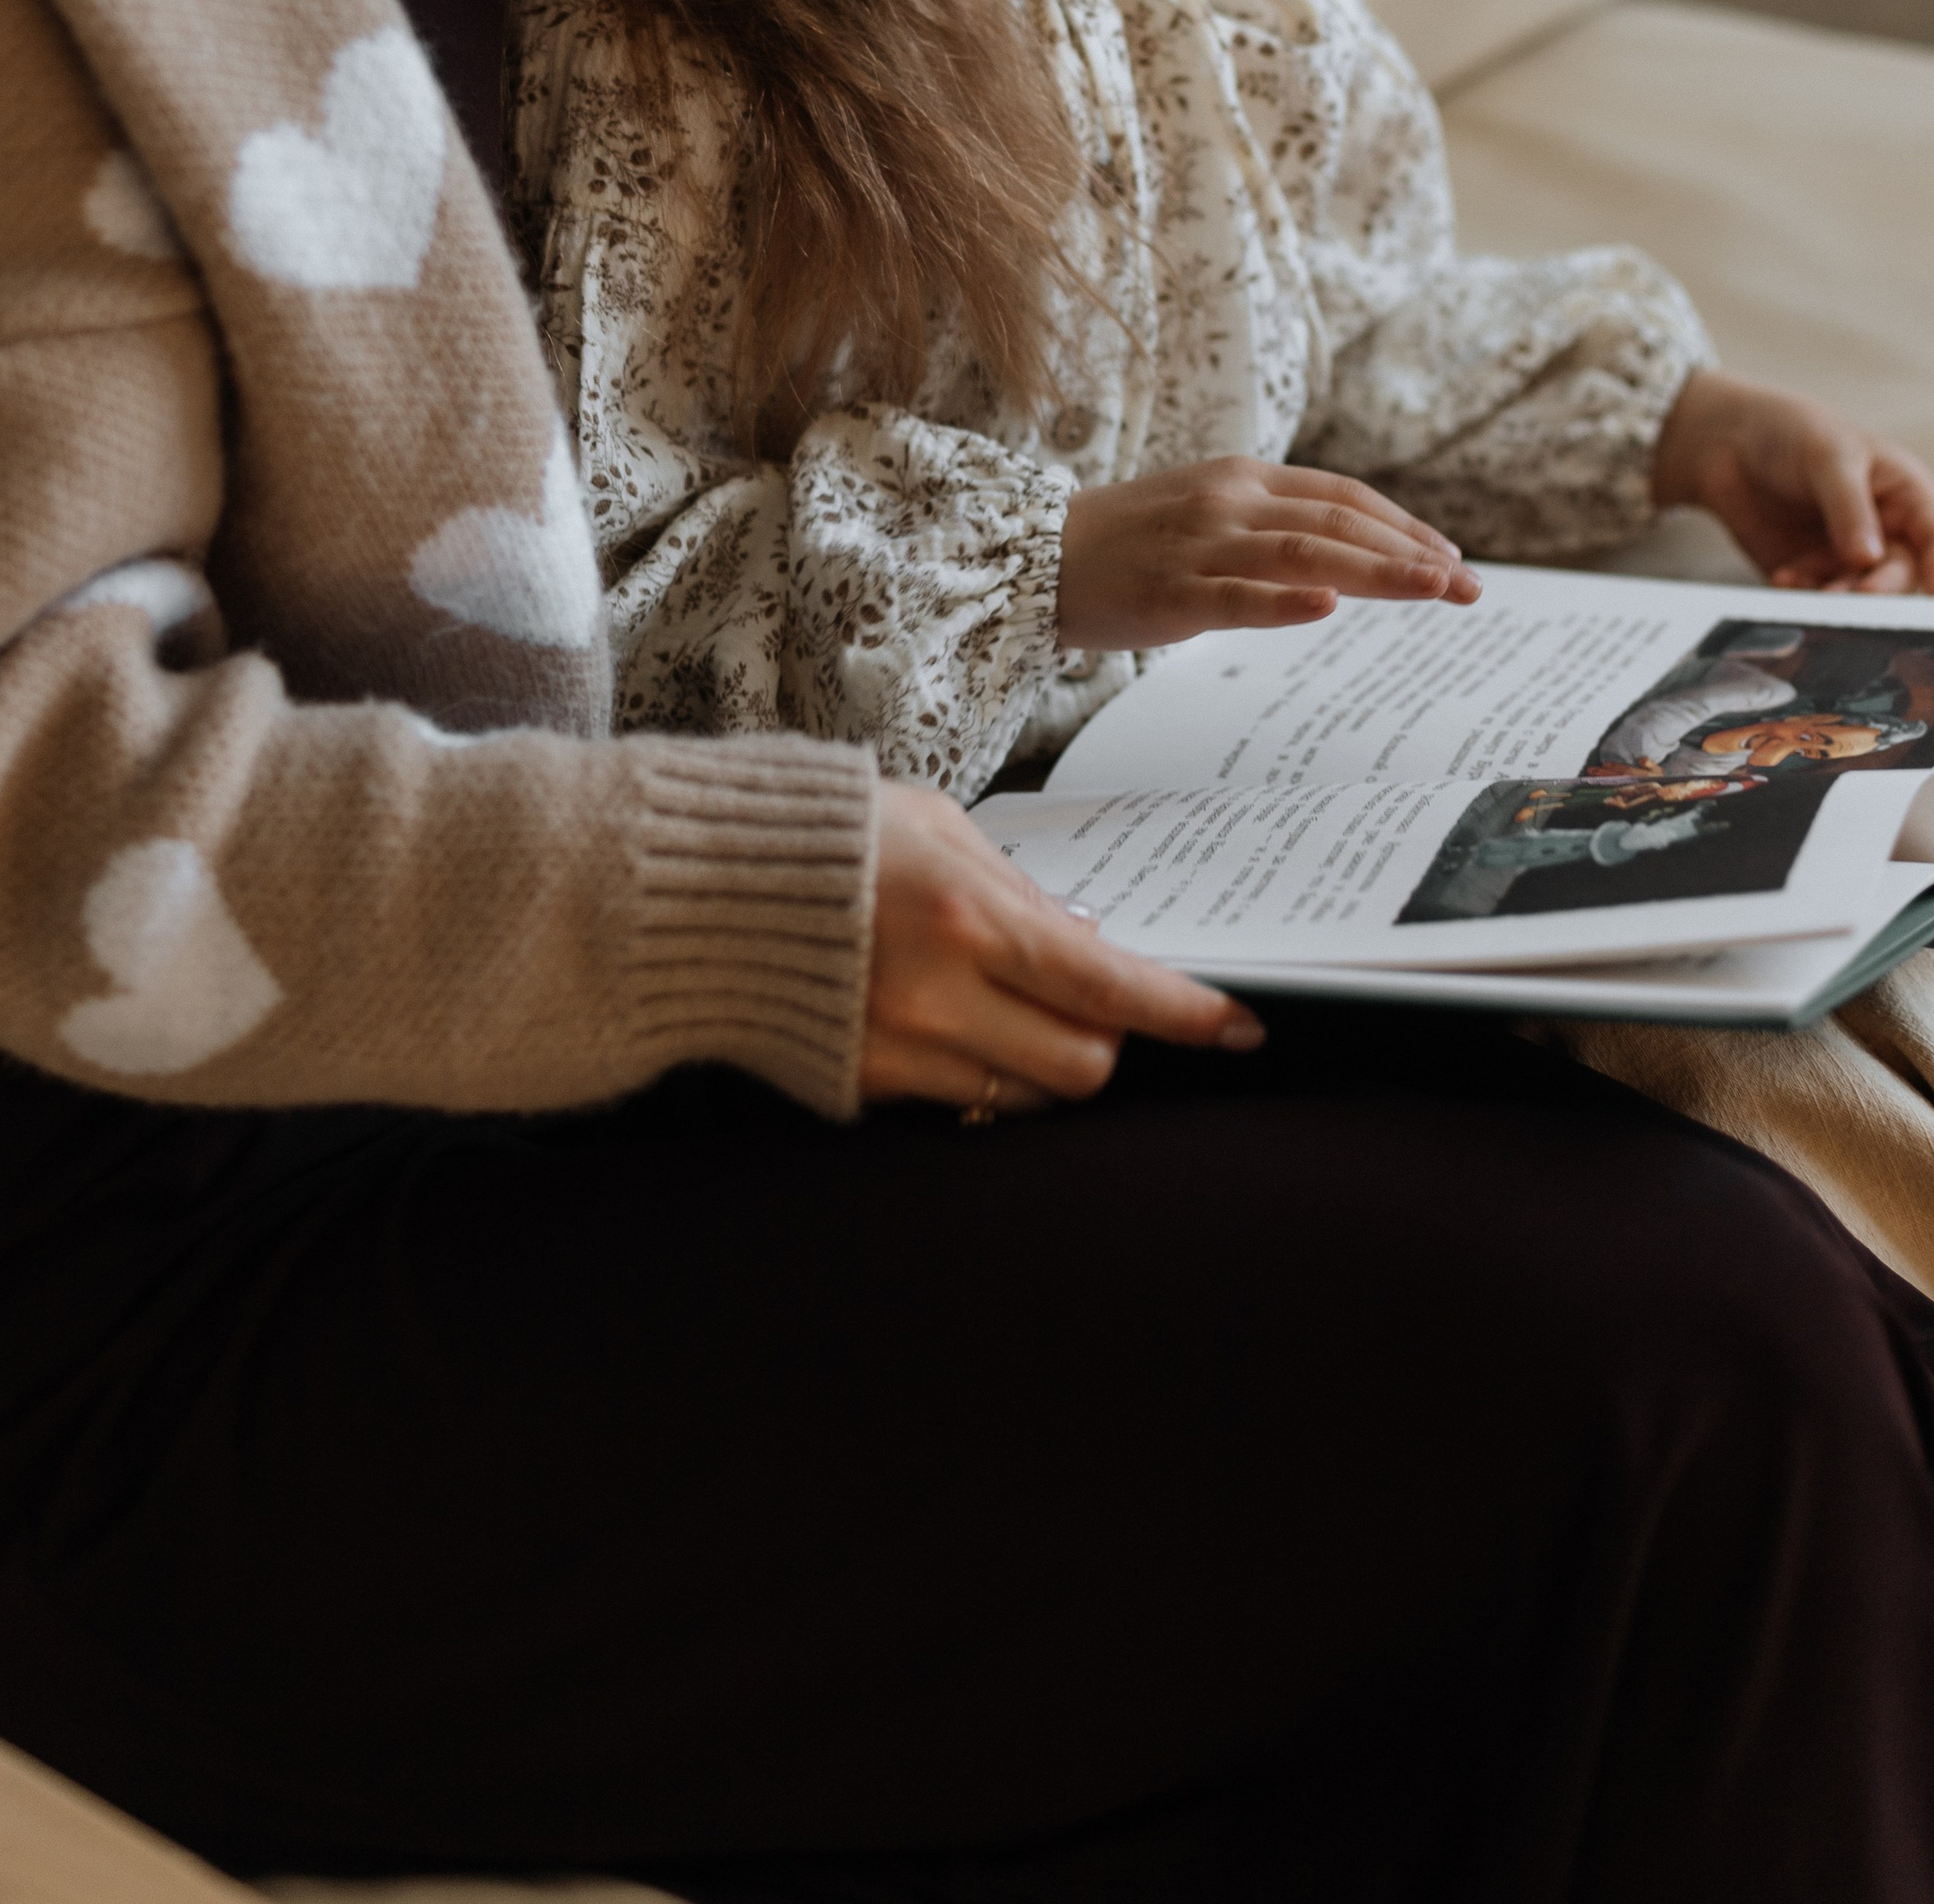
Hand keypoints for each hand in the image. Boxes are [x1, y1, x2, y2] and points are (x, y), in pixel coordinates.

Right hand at [860, 781, 1262, 1111]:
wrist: (694, 890)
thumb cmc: (822, 836)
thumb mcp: (937, 828)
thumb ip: (1019, 889)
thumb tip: (1090, 944)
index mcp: (966, 917)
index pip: (1107, 988)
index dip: (1185, 1015)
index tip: (1239, 1028)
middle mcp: (937, 998)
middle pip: (1083, 1066)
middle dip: (1109, 1042)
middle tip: (1096, 1006)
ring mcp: (898, 1055)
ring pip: (1027, 1099)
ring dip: (1045, 1061)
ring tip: (1013, 1008)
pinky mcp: (864, 1088)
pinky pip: (958, 1105)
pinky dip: (978, 1072)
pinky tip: (952, 1022)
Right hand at [1056, 458, 1478, 651]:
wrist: (1038, 555)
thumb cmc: (1130, 541)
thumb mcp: (1209, 511)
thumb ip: (1271, 524)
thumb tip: (1344, 558)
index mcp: (1243, 478)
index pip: (1343, 498)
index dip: (1403, 525)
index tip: (1450, 558)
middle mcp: (1230, 502)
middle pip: (1339, 524)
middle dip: (1412, 554)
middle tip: (1468, 586)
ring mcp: (1202, 546)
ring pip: (1305, 556)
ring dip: (1378, 572)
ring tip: (1434, 589)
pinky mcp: (1173, 592)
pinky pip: (1239, 596)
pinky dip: (1287, 602)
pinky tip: (1330, 608)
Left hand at [1651, 368, 1933, 594]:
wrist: (1728, 443)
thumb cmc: (1791, 434)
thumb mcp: (1827, 457)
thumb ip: (1849, 507)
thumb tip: (1868, 560)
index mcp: (1905, 494)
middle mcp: (1885, 532)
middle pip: (1901, 575)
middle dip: (1881, 588)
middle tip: (1856, 596)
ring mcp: (1848, 557)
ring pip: (1860, 595)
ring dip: (1839, 598)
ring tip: (1808, 587)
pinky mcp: (1812, 574)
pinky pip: (1817, 597)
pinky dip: (1804, 594)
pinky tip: (1782, 578)